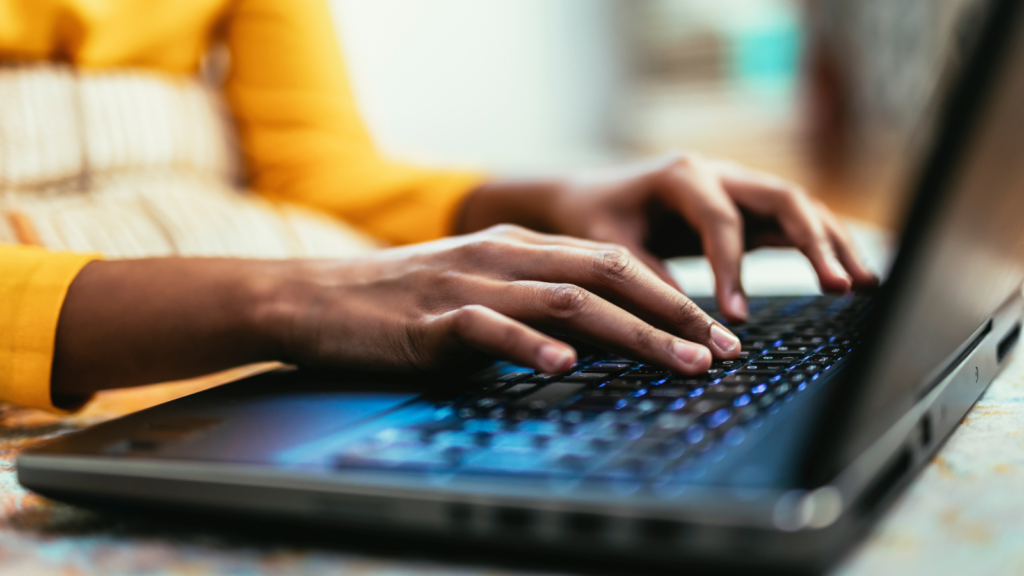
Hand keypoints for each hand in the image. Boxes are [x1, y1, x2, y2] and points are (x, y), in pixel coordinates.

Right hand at [268, 224, 740, 374]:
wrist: (314, 297)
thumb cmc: (400, 302)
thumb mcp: (477, 290)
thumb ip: (531, 304)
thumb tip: (595, 344)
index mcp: (518, 246)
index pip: (612, 261)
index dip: (669, 294)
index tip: (712, 330)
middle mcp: (504, 255)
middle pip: (606, 275)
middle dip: (672, 313)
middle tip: (719, 349)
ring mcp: (469, 284)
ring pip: (567, 301)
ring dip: (631, 334)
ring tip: (678, 362)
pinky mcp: (433, 319)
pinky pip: (491, 329)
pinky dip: (532, 347)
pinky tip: (566, 367)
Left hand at [460, 153, 877, 321]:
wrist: (589, 195)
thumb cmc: (594, 217)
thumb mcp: (606, 245)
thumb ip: (642, 274)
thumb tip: (682, 320)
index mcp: (682, 175)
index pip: (722, 220)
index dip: (733, 267)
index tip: (736, 316)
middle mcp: (719, 173)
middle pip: (782, 198)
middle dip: (814, 243)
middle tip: (840, 287)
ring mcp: (738, 187)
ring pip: (799, 207)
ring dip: (833, 243)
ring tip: (866, 284)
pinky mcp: (747, 208)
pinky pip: (793, 222)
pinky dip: (822, 247)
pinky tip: (851, 276)